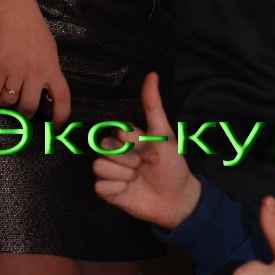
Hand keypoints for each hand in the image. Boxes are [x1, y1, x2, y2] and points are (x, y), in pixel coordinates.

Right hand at [0, 3, 70, 125]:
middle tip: (21, 107)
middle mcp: (36, 74)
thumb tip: (46, 87)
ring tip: (4, 91)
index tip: (57, 126)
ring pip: (9, 102)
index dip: (61, 116)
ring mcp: (16, 72)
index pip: (62, 98)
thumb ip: (48, 69)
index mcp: (52, 68)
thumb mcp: (49, 50)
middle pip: (30, 107)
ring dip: (5, 101)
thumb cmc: (33, 27)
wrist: (14, 11)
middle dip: (24, 112)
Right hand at [93, 72, 200, 228]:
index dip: (136, 144)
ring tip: (136, 179)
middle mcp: (115, 152)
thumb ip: (153, 105)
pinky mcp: (107, 191)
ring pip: (99, 166)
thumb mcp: (164, 134)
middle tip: (143, 167)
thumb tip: (152, 75)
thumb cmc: (172, 164)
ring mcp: (110, 171)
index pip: (118, 132)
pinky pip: (99, 187)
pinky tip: (128, 191)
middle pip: (105, 148)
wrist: (176, 199)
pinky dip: (117, 190)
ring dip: (122, 175)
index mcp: (127, 137)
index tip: (153, 152)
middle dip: (129, 160)